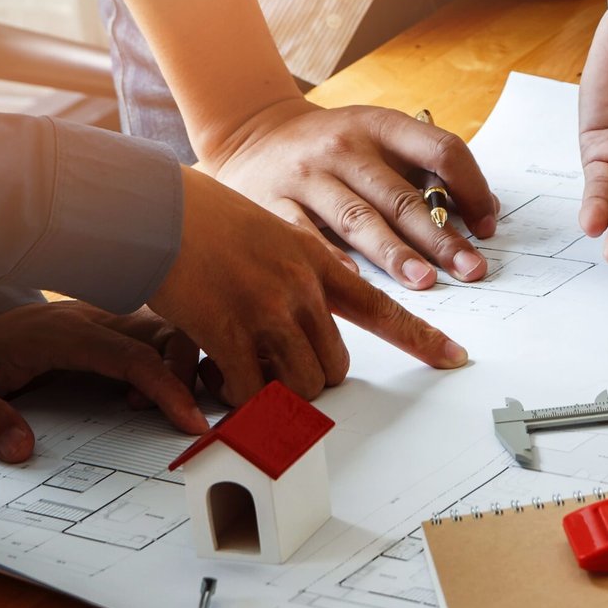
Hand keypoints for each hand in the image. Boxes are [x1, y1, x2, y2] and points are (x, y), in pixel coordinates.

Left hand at [0, 302, 205, 462]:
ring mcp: (106, 320)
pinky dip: (171, 360)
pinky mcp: (110, 327)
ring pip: (169, 329)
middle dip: (186, 374)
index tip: (190, 422)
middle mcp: (94, 319)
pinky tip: (146, 393)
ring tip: (155, 407)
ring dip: (181, 365)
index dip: (169, 387)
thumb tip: (20, 448)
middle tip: (173, 416)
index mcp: (66, 333)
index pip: (134, 355)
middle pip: (168, 332)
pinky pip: (157, 335)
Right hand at [147, 168, 467, 405]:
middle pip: (335, 365)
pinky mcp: (228, 330)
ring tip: (245, 373)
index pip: (383, 307)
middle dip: (312, 379)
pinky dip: (238, 397)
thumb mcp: (270, 233)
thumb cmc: (203, 222)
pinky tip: (217, 376)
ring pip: (302, 383)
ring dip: (276, 392)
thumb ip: (300, 273)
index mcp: (316, 261)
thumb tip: (312, 320)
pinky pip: (251, 390)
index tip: (454, 356)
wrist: (152, 210)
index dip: (422, 337)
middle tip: (278, 370)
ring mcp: (267, 309)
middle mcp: (301, 287)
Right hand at [199, 97, 498, 289]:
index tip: (487, 228)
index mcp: (380, 126)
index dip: (471, 188)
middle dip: (440, 238)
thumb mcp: (379, 139)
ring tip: (425, 281)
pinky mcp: (269, 202)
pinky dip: (330, 257)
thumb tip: (483, 213)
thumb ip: (426, 171)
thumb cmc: (333, 148)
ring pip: (358, 218)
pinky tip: (354, 282)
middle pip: (402, 196)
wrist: (250, 132)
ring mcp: (305, 174)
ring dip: (394, 253)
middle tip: (471, 270)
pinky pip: (304, 233)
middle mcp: (344, 146)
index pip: (441, 150)